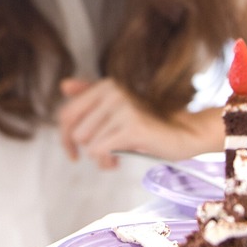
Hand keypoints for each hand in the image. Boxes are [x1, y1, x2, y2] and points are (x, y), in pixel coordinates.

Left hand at [56, 78, 202, 167]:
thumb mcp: (118, 107)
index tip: (72, 154)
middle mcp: (112, 92)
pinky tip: (118, 161)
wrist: (184, 132)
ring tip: (117, 155)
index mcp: (105, 86)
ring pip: (88, 144)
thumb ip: (90, 94)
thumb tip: (63, 85)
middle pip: (76, 133)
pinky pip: (100, 151)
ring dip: (101, 158)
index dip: (64, 138)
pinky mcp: (132, 126)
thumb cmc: (148, 123)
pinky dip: (106, 162)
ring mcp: (123, 108)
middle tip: (109, 153)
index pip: (67, 114)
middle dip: (89, 150)